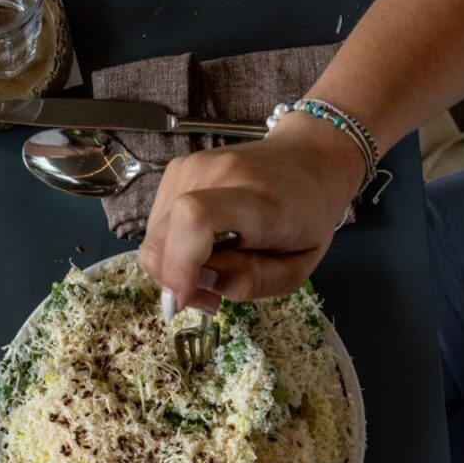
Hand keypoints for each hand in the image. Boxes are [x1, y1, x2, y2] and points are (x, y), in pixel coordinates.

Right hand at [139, 114, 366, 316]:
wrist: (308, 161)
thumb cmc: (308, 219)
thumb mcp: (296, 268)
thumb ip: (252, 281)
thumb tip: (202, 282)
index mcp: (259, 201)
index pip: (197, 218)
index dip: (179, 264)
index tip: (182, 301)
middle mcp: (218, 175)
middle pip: (163, 235)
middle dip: (175, 281)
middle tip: (209, 298)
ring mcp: (193, 167)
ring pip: (155, 235)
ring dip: (174, 266)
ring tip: (214, 270)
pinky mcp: (178, 168)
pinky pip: (159, 222)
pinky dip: (174, 246)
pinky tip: (206, 247)